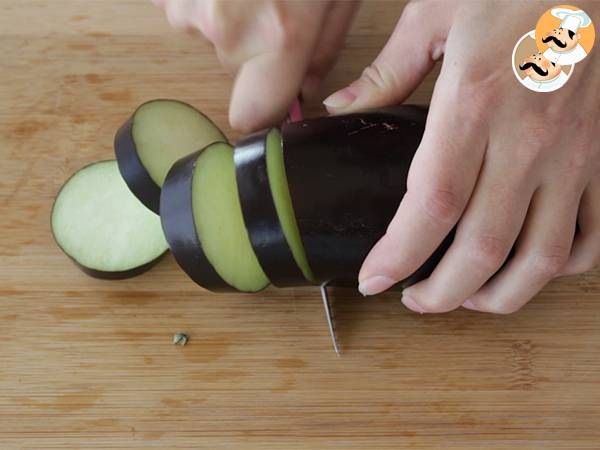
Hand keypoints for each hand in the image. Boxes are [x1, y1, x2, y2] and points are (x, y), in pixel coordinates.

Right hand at [152, 0, 358, 131]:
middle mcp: (225, 27)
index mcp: (278, 34)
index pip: (253, 118)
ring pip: (210, 36)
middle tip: (273, 5)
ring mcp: (188, 4)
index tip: (275, 99)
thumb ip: (322, 50)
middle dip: (253, 50)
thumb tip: (304, 94)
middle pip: (235, 72)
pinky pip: (186, 7)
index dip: (266, 109)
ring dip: (228, 19)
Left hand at [324, 1, 599, 313]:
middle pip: (482, 248)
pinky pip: (591, 234)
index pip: (432, 206)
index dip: (399, 255)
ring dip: (499, 295)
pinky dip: (560, 266)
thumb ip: (385, 73)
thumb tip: (341, 109)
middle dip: (441, 293)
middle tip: (412, 301)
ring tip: (464, 299)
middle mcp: (528, 140)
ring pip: (542, 257)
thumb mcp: (434, 15)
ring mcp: (573, 155)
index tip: (373, 279)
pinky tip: (526, 267)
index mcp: (474, 104)